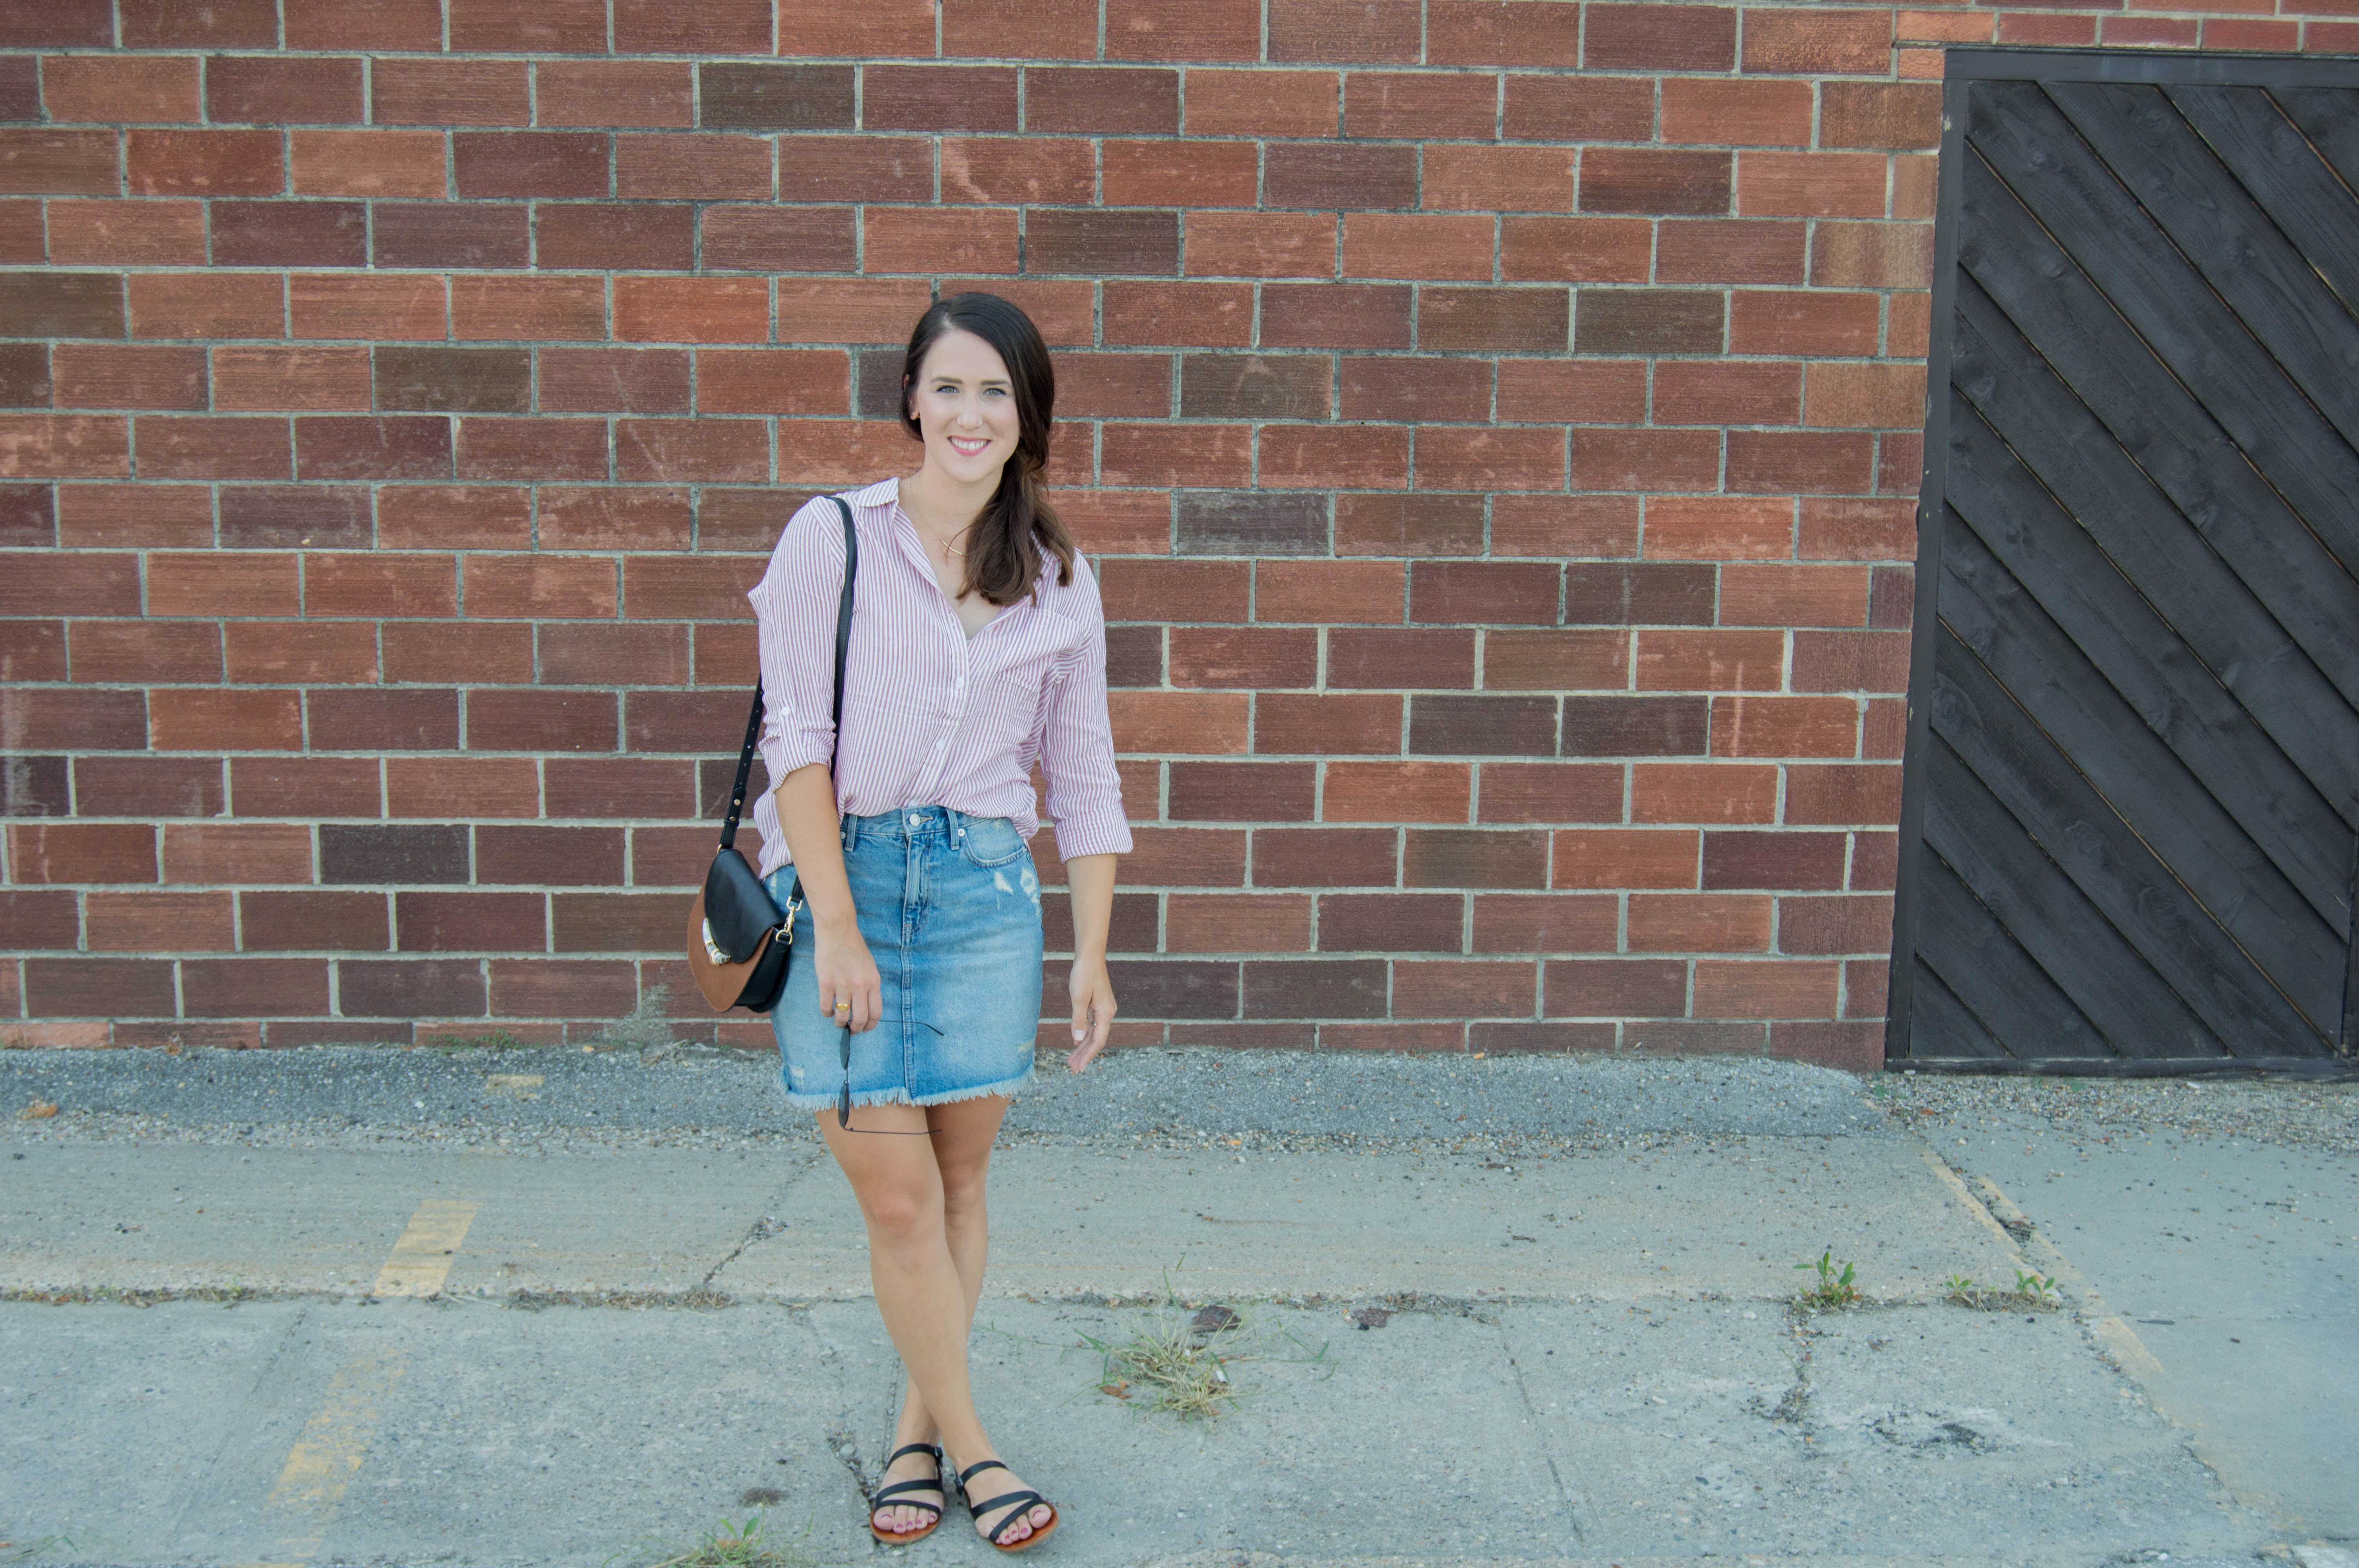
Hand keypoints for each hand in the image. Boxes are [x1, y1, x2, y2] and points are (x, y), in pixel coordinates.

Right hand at [814, 920, 881, 1032]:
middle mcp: (860, 986)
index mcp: (873, 982)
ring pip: (842, 1016)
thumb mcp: (870, 967)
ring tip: (837, 1021)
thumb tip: (866, 1005)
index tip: (865, 1029)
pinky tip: (827, 1010)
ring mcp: (843, 985)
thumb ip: (870, 985)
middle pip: (860, 1018)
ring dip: (839, 1023)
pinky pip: (826, 1007)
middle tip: (850, 1030)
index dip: (870, 1025)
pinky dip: (826, 1013)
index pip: (876, 1012)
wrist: (838, 931)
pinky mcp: (826, 983)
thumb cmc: (854, 947)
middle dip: (855, 1029)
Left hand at [1066, 955, 1116, 1070]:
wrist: (1090, 956)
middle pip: (1096, 1039)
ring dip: (1083, 1046)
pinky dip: (1084, 1034)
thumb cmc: (1084, 974)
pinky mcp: (1098, 1004)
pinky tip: (1077, 1042)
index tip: (1078, 1068)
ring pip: (1093, 1032)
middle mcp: (1107, 1013)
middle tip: (1073, 1068)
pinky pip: (1092, 1024)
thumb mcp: (1079, 998)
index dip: (1088, 1055)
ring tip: (1072, 1059)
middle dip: (1084, 1054)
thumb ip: (1078, 1020)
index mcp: (1105, 1013)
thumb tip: (1077, 1040)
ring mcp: (1103, 1009)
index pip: (1098, 1040)